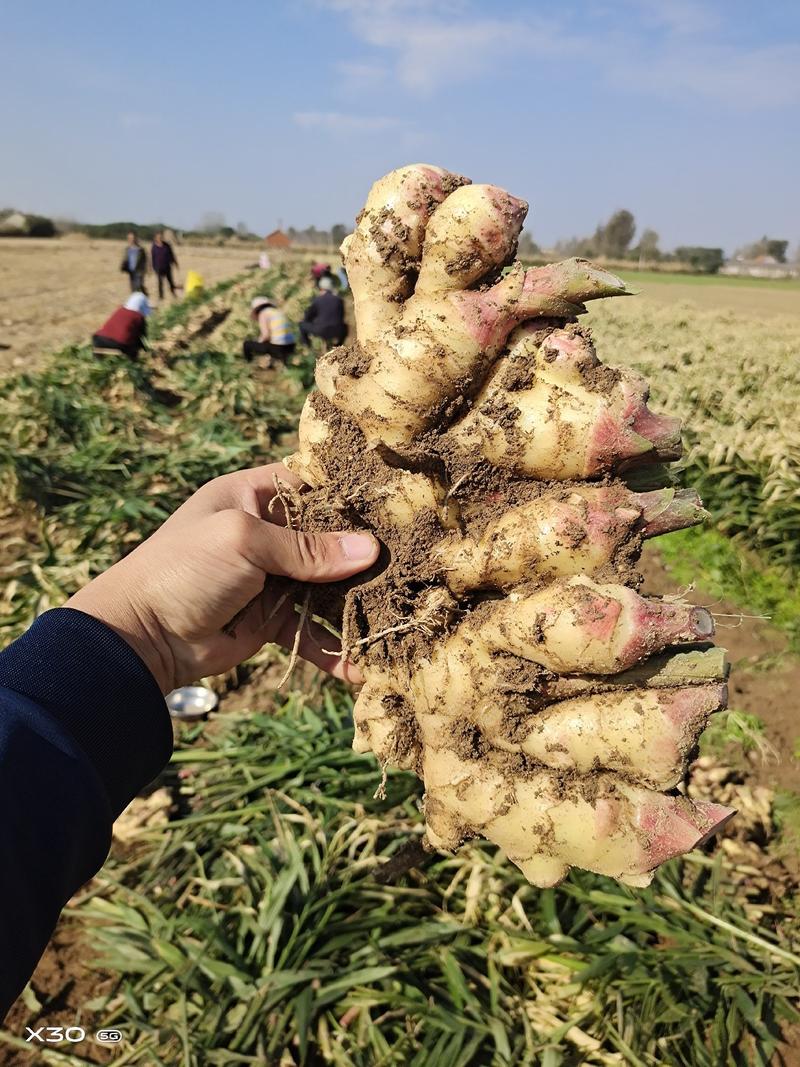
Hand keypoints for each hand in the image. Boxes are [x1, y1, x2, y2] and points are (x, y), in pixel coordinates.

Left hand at [66, 464, 379, 693]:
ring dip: (354, 606)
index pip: (314, 487)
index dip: (350, 499)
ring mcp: (270, 577)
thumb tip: (370, 550)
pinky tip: (358, 669)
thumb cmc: (184, 568)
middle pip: (328, 540)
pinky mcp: (269, 619)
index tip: (395, 512)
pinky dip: (331, 648)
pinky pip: (309, 630)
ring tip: (393, 622)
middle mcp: (266, 531)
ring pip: (325, 587)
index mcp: (253, 494)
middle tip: (408, 570)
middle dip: (363, 558)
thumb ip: (307, 548)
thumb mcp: (244, 542)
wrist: (140, 636)